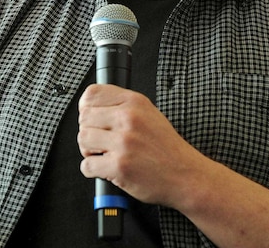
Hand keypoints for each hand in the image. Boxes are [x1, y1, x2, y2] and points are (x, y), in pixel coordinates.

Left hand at [77, 83, 204, 207]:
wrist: (185, 174)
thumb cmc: (166, 147)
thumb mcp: (149, 113)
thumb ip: (123, 105)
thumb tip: (91, 106)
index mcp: (134, 102)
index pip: (92, 94)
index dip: (86, 107)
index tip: (91, 117)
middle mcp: (128, 118)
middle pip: (84, 117)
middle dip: (88, 131)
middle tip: (100, 141)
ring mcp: (123, 142)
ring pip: (83, 139)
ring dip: (89, 150)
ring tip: (103, 154)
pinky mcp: (119, 166)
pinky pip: (87, 165)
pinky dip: (92, 170)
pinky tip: (106, 168)